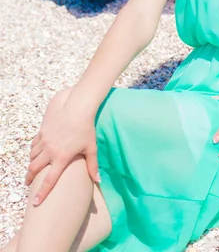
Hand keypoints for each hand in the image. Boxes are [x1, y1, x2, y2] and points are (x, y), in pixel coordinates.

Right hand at [26, 87, 99, 205]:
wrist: (77, 107)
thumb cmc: (87, 128)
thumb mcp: (91, 148)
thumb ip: (93, 166)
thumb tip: (98, 180)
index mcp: (62, 157)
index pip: (49, 181)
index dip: (42, 193)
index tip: (36, 203)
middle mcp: (50, 150)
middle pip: (34, 169)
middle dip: (29, 178)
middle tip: (28, 184)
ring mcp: (45, 140)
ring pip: (32, 156)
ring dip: (31, 163)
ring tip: (33, 168)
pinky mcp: (42, 131)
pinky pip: (34, 144)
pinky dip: (33, 150)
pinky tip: (35, 152)